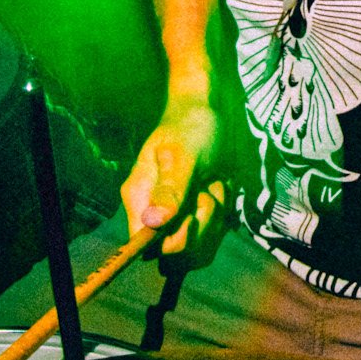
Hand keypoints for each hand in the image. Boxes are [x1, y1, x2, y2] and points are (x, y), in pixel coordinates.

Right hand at [120, 98, 227, 263]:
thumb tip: (153, 223)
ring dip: (213, 215)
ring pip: (196, 241)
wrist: (206, 111)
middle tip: (206, 191)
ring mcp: (174, 213)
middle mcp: (153, 211)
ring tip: (211, 183)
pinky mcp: (193, 212)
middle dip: (200, 224)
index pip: (146, 244)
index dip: (172, 241)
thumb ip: (170, 190)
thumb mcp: (183, 156)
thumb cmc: (191, 128)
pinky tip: (217, 185)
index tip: (190, 218)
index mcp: (139, 198)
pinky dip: (221, 211)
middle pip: (176, 248)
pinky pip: (210, 230)